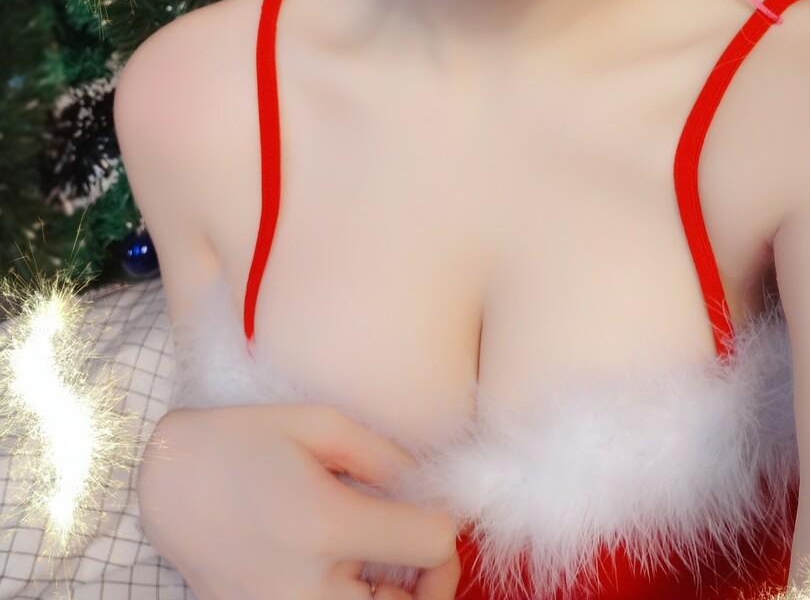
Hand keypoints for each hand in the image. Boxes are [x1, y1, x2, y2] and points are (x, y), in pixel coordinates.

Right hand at [137, 403, 460, 599]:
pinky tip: (351, 575)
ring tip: (385, 558)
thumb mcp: (319, 423)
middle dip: (435, 575)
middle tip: (420, 540)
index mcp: (325, 524)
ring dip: (400, 597)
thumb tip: (434, 487)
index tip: (434, 501)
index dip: (447, 520)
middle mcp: (308, 587)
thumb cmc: (245, 440)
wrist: (167, 484)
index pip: (432, 545)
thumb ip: (384, 456)